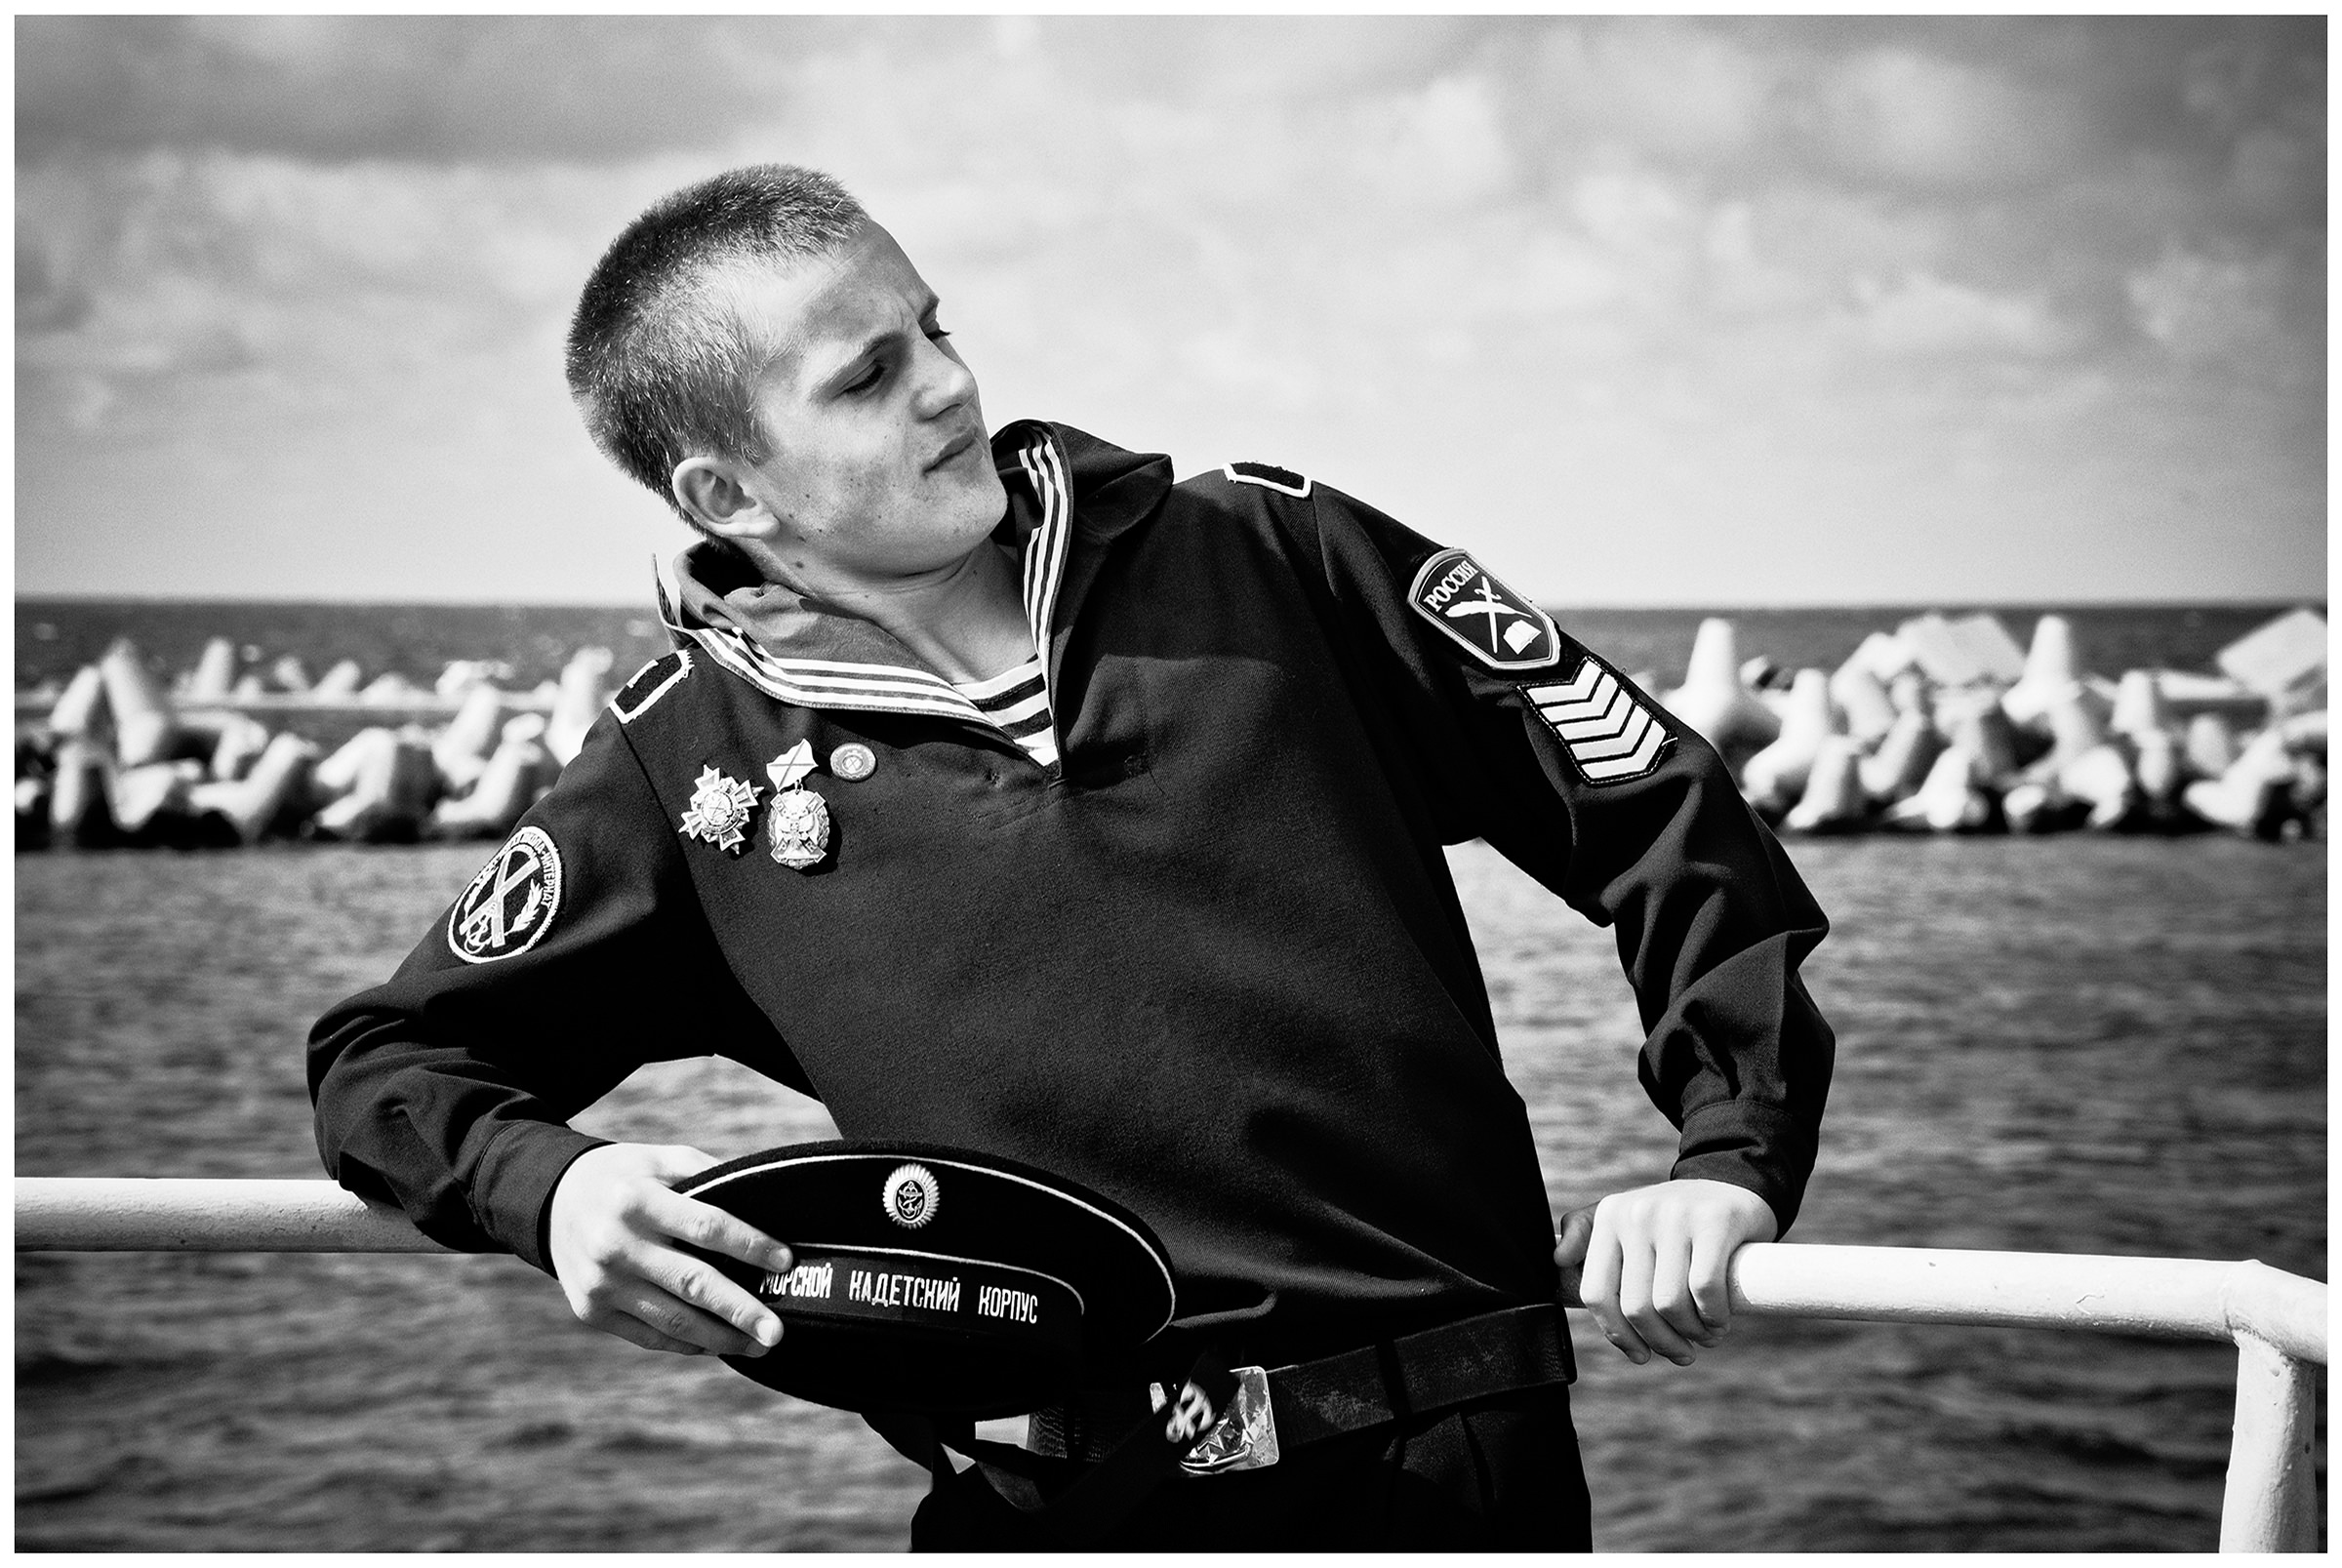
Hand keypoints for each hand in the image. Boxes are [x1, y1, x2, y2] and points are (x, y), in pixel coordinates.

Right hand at [548, 1142, 795, 1358]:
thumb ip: (709, 1174)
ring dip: (721, 1338)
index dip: (750, 1245)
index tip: (785, 1262)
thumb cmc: (625, 1177)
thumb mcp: (661, 1159)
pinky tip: (716, 1344)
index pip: (706, 1226)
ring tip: (758, 1344)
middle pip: (693, 1283)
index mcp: (636, 1199)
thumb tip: (767, 1200)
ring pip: (673, 1320)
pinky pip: (649, 1335)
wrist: (553, 1200)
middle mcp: (616, 1244)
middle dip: (741, 1310)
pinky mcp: (591, 1311)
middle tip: (778, 1331)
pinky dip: (687, 1344)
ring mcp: (601, 1283)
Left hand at [1554, 1178, 1775, 1367]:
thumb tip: (1558, 1260)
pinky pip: (1705, 1290)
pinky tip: (1719, 1322)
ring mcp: (1675, 1215)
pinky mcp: (1714, 1221)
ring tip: (1704, 1336)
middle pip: (1636, 1307)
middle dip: (1662, 1342)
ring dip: (1692, 1334)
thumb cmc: (1673, 1220)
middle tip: (1682, 1351)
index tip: (1641, 1354)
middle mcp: (1635, 1213)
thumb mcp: (1624, 1219)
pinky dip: (1713, 1318)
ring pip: (1670, 1304)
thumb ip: (1585, 1236)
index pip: (1597, 1294)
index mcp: (1608, 1217)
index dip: (1617, 1335)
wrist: (1730, 1185)